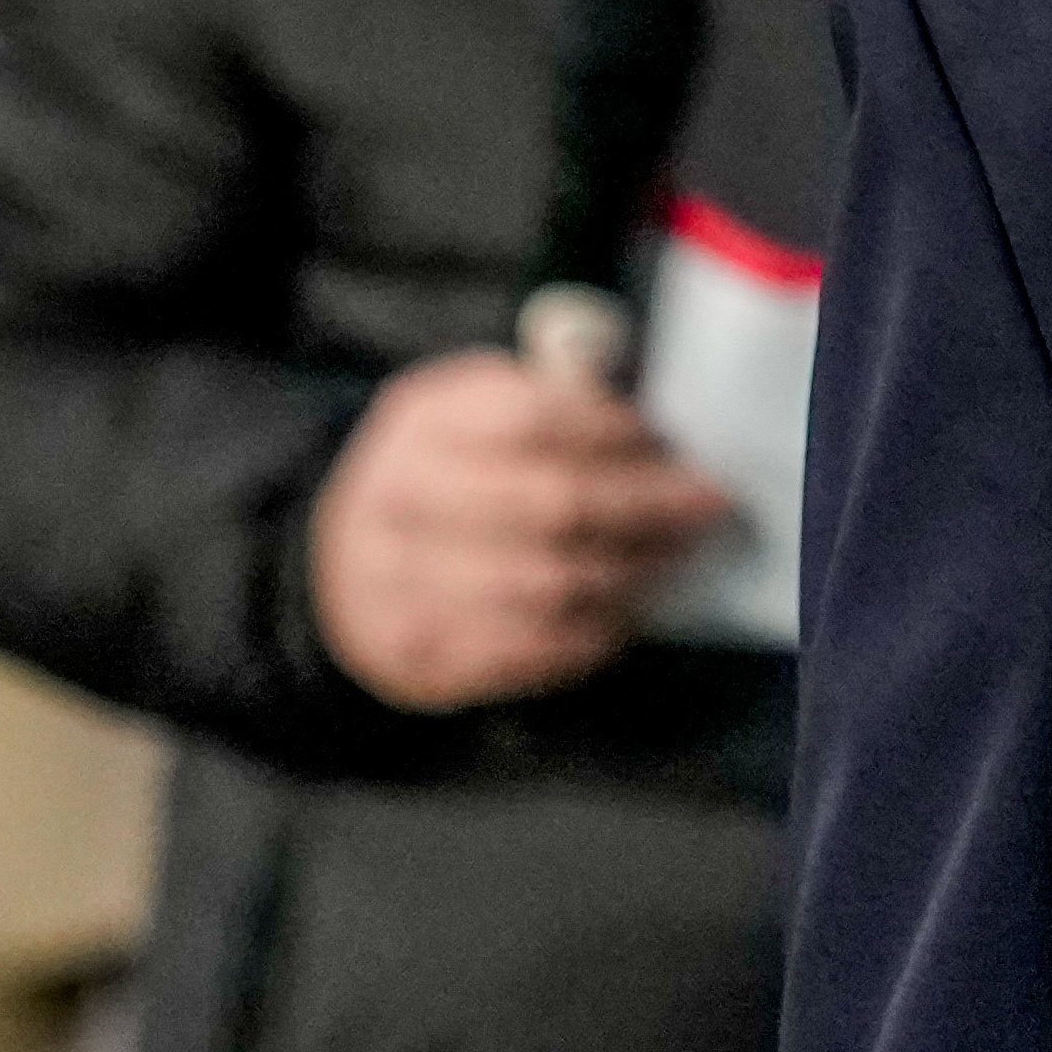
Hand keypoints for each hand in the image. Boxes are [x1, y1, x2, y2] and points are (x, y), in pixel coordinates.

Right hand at [309, 350, 732, 711]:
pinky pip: (528, 651)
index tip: (667, 441)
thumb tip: (652, 422)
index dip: (615, 429)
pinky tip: (626, 612)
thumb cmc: (448, 473)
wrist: (343, 562)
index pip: (536, 419)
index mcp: (423, 424)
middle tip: (708, 504)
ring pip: (548, 586)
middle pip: (554, 504)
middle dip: (649, 506)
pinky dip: (593, 634)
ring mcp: (400, 584)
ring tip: (675, 559)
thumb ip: (555, 397)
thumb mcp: (478, 408)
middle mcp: (401, 501)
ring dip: (631, 574)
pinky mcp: (418, 653)